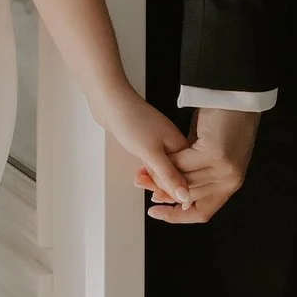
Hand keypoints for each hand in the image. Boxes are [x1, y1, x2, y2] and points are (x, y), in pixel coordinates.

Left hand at [93, 85, 194, 208]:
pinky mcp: (148, 140)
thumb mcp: (151, 153)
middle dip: (159, 184)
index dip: (173, 189)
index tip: (158, 195)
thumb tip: (184, 195)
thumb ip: (168, 175)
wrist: (110, 101)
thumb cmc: (131, 120)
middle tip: (143, 184)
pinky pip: (153, 162)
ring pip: (162, 168)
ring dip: (150, 177)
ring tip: (138, 178)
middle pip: (175, 174)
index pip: (186, 176)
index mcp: (180, 144)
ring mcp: (161, 141)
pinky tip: (138, 171)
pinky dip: (145, 169)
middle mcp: (173, 143)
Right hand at [135, 107, 259, 223]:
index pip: (202, 213)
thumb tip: (178, 197)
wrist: (237, 99)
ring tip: (145, 170)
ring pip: (183, 179)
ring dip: (162, 175)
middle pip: (187, 197)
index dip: (176, 216)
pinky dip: (169, 158)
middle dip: (161, 191)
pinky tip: (159, 153)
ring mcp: (225, 168)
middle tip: (142, 183)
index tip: (155, 211)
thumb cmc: (224, 123)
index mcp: (230, 184)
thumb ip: (195, 174)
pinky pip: (183, 162)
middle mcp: (230, 180)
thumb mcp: (209, 155)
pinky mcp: (215, 153)